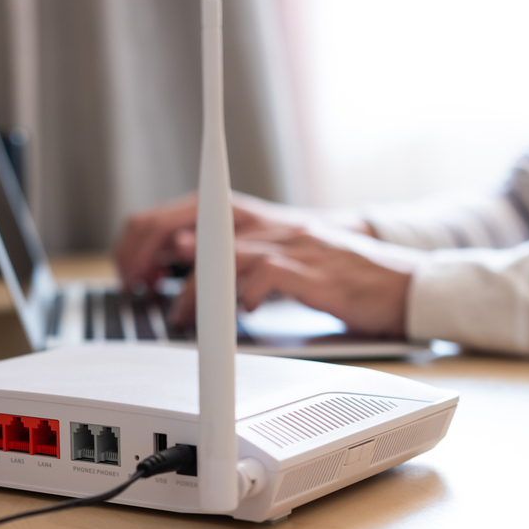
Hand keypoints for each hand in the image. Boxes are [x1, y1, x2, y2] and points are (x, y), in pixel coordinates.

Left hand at [116, 192, 375, 289]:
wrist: (396, 279)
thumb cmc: (332, 272)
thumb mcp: (273, 256)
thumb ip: (230, 255)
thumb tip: (176, 261)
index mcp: (250, 218)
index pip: (179, 212)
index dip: (144, 242)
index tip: (132, 274)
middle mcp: (265, 224)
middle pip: (188, 223)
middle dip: (151, 256)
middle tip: (140, 291)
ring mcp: (290, 244)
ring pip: (224, 253)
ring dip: (194, 289)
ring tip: (181, 316)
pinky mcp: (313, 271)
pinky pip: (267, 275)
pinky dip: (245, 295)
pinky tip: (239, 314)